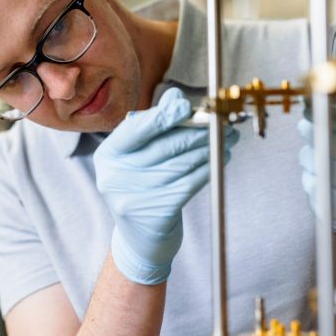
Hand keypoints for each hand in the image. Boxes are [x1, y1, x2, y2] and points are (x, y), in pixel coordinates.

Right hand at [94, 88, 238, 284]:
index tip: (186, 106)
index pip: (135, 130)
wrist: (140, 240)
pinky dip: (207, 169)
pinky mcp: (155, 215)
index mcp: (108, 156)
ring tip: (227, 138)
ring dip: (208, 149)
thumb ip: (154, 125)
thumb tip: (174, 95)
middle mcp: (115, 177)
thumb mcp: (139, 157)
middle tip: (221, 121)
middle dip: (197, 131)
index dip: (161, 117)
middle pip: (163, 146)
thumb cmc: (143, 188)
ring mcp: (133, 198)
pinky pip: (188, 185)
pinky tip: (220, 159)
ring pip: (180, 165)